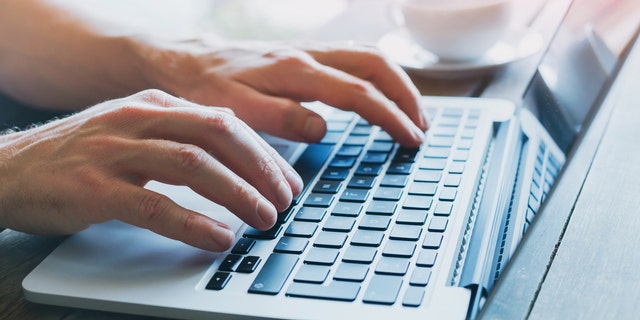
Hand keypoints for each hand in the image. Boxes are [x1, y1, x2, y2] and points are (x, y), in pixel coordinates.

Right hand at [0, 89, 302, 250]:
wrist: (8, 169)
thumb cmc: (81, 157)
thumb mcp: (136, 135)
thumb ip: (181, 141)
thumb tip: (239, 167)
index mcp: (155, 104)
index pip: (226, 122)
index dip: (265, 154)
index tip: (288, 182)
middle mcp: (139, 118)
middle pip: (218, 135)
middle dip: (261, 170)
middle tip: (285, 202)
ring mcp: (115, 150)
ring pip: (193, 165)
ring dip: (238, 194)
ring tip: (265, 219)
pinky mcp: (94, 187)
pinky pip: (154, 204)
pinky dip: (193, 222)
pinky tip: (219, 237)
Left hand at [138, 39, 427, 146]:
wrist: (184, 62)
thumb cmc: (205, 90)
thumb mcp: (234, 112)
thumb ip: (280, 119)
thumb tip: (323, 128)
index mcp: (295, 71)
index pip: (359, 92)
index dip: (391, 116)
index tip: (411, 139)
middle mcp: (307, 54)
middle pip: (376, 64)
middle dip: (407, 95)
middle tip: (421, 127)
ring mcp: (308, 51)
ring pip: (369, 55)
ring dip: (397, 82)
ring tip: (412, 112)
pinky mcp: (304, 54)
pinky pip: (354, 56)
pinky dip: (378, 75)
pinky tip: (381, 92)